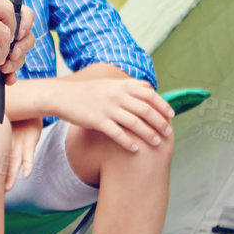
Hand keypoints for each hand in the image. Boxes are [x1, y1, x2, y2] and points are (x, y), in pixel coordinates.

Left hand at [0, 5, 36, 77]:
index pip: (24, 16)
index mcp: (0, 15)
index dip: (26, 24)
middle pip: (26, 36)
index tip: (17, 35)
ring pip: (20, 54)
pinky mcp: (0, 64)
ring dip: (17, 62)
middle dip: (22, 47)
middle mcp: (5, 32)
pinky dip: (12, 75)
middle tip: (12, 54)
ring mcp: (4, 48)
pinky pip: (13, 70)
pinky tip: (8, 80)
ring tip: (5, 68)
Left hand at [5, 116, 41, 191]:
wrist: (28, 101)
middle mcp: (7, 143)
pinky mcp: (30, 140)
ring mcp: (19, 142)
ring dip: (10, 176)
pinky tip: (26, 174)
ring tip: (7, 189)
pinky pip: (29, 155)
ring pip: (14, 163)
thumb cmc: (13, 113)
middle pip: (0, 163)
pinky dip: (28, 164)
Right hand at [54, 77, 172, 152]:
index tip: (171, 115)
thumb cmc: (87, 92)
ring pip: (134, 123)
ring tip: (156, 143)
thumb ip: (129, 85)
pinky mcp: (97, 120)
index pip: (149, 94)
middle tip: (168, 132)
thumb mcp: (109, 83)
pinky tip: (135, 149)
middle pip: (145, 110)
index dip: (162, 105)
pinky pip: (116, 133)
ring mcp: (107, 108)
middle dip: (159, 122)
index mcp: (121, 85)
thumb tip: (149, 86)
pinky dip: (128, 141)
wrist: (62, 96)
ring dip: (148, 134)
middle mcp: (116, 96)